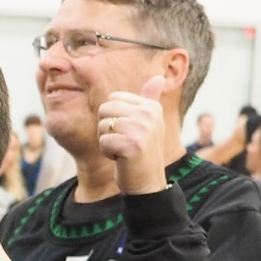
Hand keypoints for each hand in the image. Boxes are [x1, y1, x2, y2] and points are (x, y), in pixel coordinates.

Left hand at [97, 75, 169, 195]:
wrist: (148, 182)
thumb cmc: (143, 152)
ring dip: (107, 141)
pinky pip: (103, 141)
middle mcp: (149, 114)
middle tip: (124, 142)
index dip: (113, 117)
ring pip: (102, 125)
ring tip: (124, 150)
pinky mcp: (133, 145)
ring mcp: (142, 129)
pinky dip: (108, 153)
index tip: (128, 131)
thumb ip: (150, 99)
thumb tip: (158, 77)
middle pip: (104, 109)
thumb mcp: (149, 123)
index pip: (113, 98)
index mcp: (152, 107)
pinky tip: (122, 159)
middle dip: (107, 128)